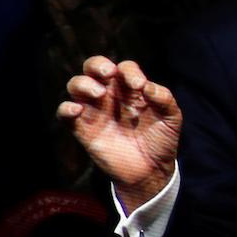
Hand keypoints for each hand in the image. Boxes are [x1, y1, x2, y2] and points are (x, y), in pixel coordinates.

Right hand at [59, 57, 181, 209]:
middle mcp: (109, 95)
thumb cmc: (161, 141)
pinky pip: (64, 113)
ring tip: (99, 94)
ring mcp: (94, 110)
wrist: (150, 172)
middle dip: (97, 64)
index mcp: (130, 88)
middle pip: (93, 67)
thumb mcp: (171, 118)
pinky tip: (78, 110)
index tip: (139, 86)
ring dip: (83, 84)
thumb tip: (147, 86)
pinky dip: (66, 108)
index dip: (130, 71)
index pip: (124, 68)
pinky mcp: (82, 129)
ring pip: (76, 85)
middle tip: (109, 73)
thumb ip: (164, 99)